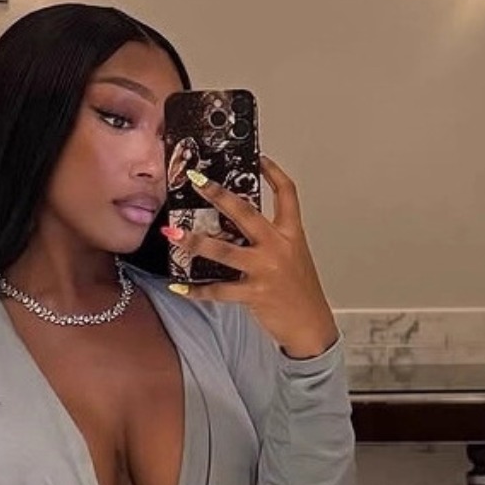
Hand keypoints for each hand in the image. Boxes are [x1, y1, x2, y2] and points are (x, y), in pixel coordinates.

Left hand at [162, 157, 339, 358]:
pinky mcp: (254, 293)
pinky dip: (196, 290)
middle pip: (245, 212)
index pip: (287, 194)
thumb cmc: (300, 292)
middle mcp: (278, 247)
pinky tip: (179, 286)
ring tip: (172, 234)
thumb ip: (270, 240)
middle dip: (217, 194)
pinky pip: (218, 290)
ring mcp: (265, 269)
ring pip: (223, 250)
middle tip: (196, 181)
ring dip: (194, 241)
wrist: (311, 325)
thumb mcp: (293, 257)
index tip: (258, 158)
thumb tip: (235, 227)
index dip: (273, 173)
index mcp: (291, 234)